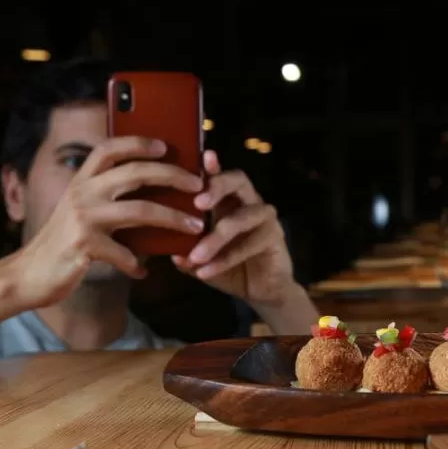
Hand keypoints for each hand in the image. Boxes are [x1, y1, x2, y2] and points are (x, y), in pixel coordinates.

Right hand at [11, 137, 204, 308]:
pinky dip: (137, 264)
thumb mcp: (82, 212)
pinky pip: (125, 253)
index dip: (139, 142)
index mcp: (81, 180)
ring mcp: (82, 218)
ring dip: (173, 219)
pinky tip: (143, 272)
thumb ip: (108, 200)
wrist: (27, 275)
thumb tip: (156, 195)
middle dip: (173, 176)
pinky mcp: (84, 245)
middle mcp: (81, 193)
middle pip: (136, 173)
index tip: (166, 145)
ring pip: (141, 211)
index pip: (110, 148)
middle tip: (198, 185)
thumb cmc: (64, 243)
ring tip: (196, 227)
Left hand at [173, 151, 295, 308]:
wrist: (261, 291)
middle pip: (239, 180)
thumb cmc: (230, 267)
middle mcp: (248, 202)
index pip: (220, 175)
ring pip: (241, 218)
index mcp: (228, 200)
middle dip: (218, 186)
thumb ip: (187, 253)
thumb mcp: (202, 260)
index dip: (212, 165)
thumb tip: (171, 253)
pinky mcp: (275, 236)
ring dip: (216, 238)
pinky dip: (225, 259)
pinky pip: (249, 244)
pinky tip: (206, 272)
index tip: (203, 157)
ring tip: (195, 257)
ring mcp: (265, 217)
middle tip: (198, 202)